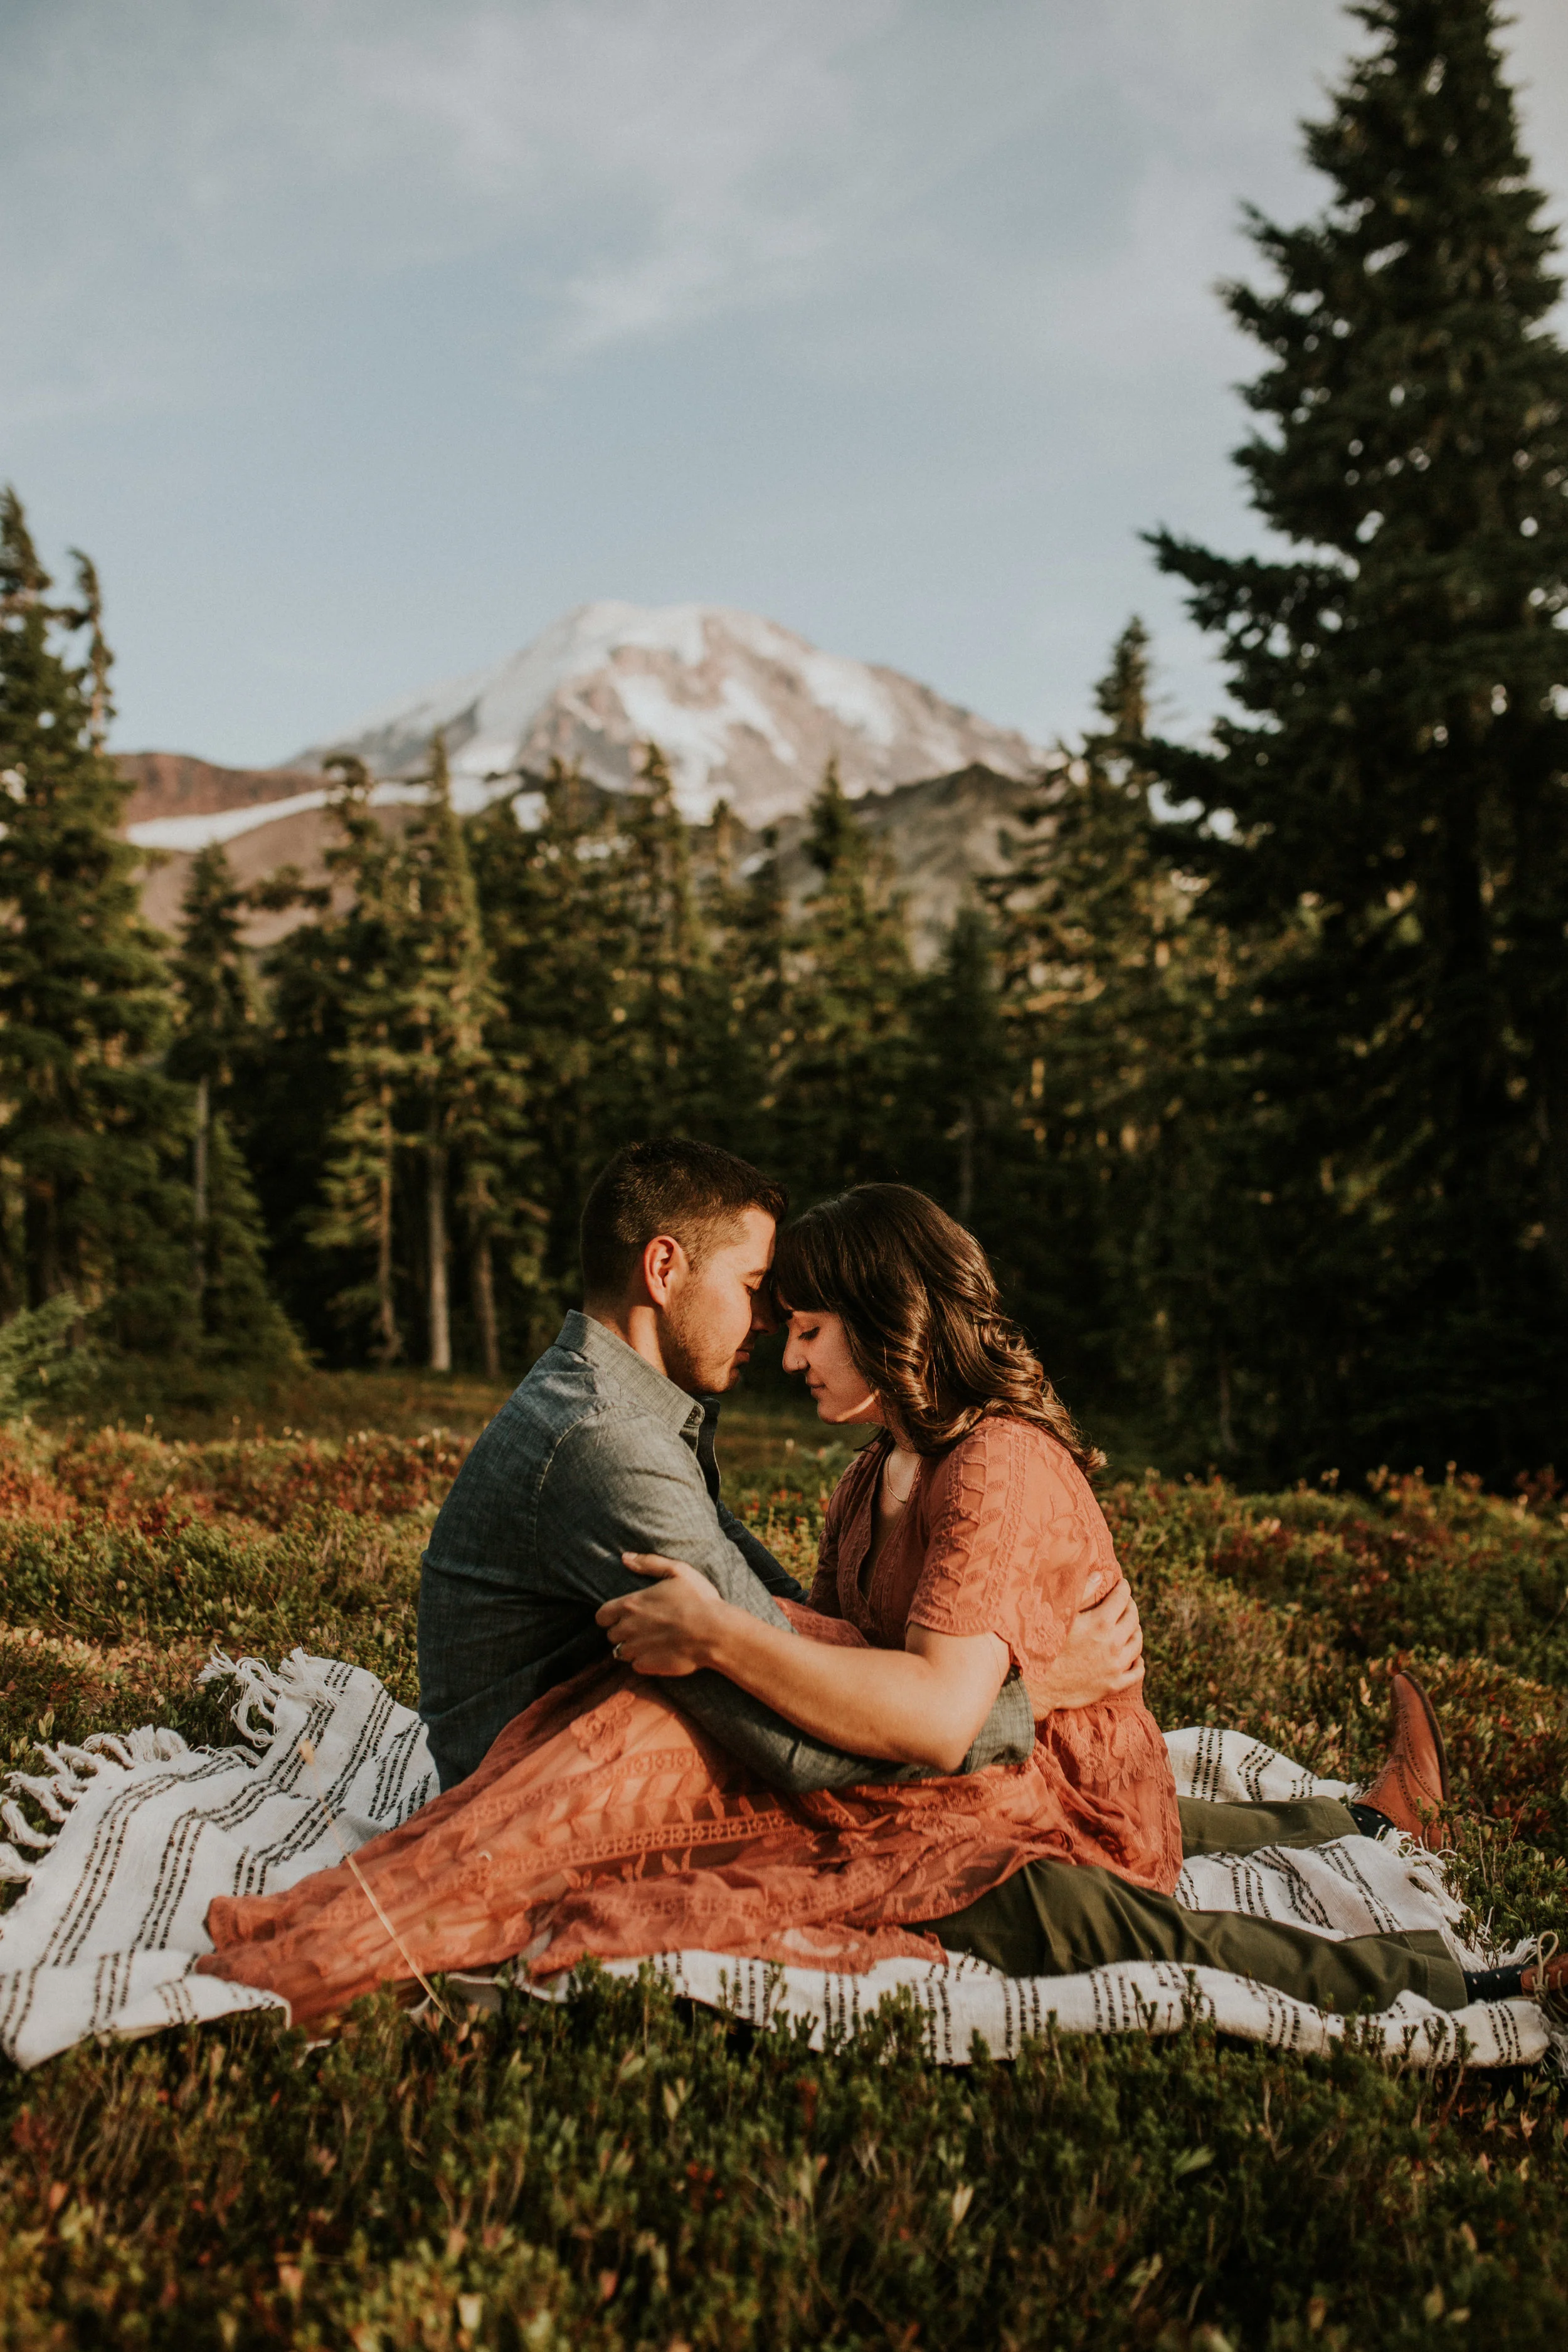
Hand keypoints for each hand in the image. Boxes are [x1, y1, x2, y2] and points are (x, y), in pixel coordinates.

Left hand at [596, 1553, 729, 1676]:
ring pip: (621, 1652)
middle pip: (611, 1635)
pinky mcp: (647, 1666)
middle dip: (623, 1632)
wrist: (715, 1633)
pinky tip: (659, 1653)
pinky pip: (636, 1665)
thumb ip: (648, 1563)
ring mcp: (637, 1648)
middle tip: (643, 1628)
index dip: (609, 1616)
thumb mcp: (678, 1571)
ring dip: (632, 1648)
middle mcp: (628, 1627)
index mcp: (631, 1604)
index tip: (623, 1616)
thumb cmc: (699, 1600)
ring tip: (651, 1642)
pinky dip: (644, 1661)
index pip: (601, 1616)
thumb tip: (625, 1558)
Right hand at [1024, 1580, 1143, 1714]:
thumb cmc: (1043, 1645)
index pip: (1122, 1598)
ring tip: (1131, 1626)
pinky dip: (1139, 1662)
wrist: (1036, 1684)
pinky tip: (1135, 1657)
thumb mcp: (1059, 1614)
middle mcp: (1113, 1643)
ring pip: (1137, 1644)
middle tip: (1126, 1602)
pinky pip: (1137, 1672)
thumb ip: (1082, 1592)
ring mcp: (1115, 1666)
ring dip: (1136, 1631)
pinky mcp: (1114, 1684)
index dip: (1123, 1587)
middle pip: (1133, 1618)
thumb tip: (1099, 1575)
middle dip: (1131, 1606)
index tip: (1122, 1584)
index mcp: (1100, 1623)